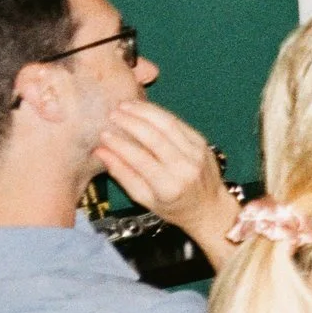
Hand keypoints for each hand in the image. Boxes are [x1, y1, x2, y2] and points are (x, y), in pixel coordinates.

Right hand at [95, 101, 237, 260]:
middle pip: (155, 137)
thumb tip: (101, 152)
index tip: (103, 134)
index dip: (120, 145)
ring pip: (168, 124)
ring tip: (125, 105)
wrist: (210, 206)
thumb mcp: (144, 199)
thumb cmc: (174, 207)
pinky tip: (143, 108)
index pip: (140, 160)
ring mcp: (196, 152)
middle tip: (112, 114)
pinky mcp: (201, 141)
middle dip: (131, 122)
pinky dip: (159, 113)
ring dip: (144, 111)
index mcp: (169, 187)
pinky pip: (178, 122)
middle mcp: (185, 168)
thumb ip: (122, 175)